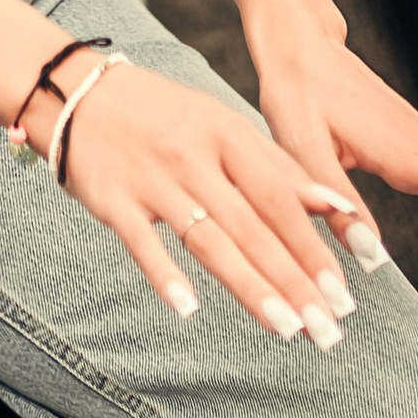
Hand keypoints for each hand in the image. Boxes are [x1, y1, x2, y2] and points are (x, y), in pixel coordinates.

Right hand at [32, 56, 366, 341]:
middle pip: (252, 225)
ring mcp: (153, 179)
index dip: (313, 245)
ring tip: (285, 329)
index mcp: (225, 133)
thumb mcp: (220, 123)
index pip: (279, 196)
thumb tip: (334, 205)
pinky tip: (188, 308)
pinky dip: (164, 274)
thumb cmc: (161, 113)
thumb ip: (274, 165)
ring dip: (249, 287)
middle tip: (327, 328)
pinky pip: (141, 243)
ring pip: (208, 239)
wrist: (75, 88)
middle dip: (293, 280)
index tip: (342, 291)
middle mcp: (193, 155)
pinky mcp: (113, 199)